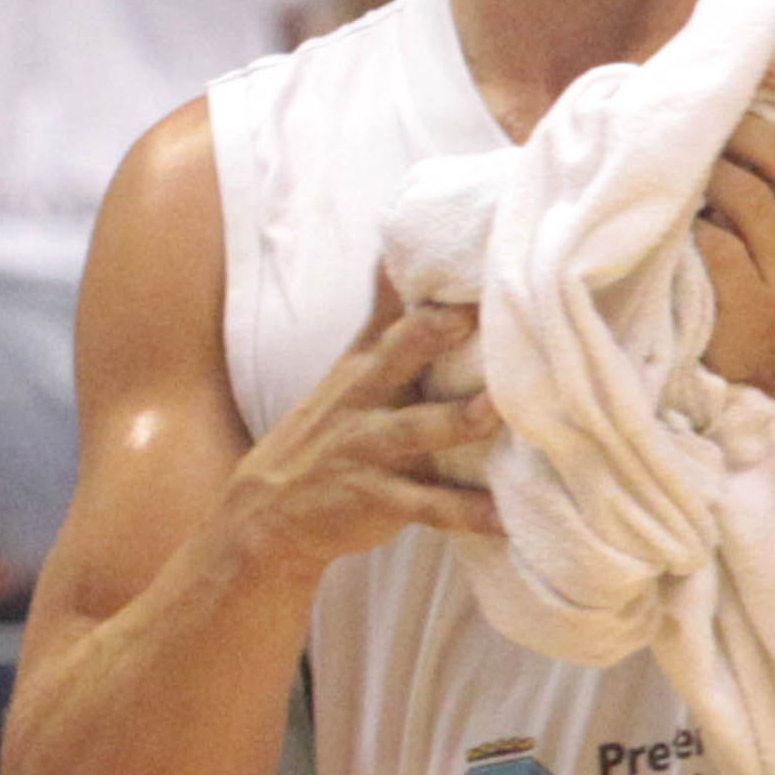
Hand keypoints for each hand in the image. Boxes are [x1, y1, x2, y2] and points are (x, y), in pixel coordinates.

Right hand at [233, 295, 501, 575]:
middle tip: (474, 314)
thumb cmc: (329, 432)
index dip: (434, 298)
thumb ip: (385, 323)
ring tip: (495, 412)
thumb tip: (400, 256)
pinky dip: (468, 514)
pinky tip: (505, 517)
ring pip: (419, 431)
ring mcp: (372, 451)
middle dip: (432, 334)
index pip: (399, 322)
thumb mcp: (349, 374)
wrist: (268, 511)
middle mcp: (367, 401)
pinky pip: (430, 508)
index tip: (478, 267)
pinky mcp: (379, 501)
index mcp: (366, 368)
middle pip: (399, 356)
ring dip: (458, 421)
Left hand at [697, 51, 774, 390]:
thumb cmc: (771, 265)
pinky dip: (684, 224)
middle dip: (732, 125)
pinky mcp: (751, 307)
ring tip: (677, 171)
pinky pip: (711, 244)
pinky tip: (669, 220)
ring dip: (701, 173)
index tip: (771, 55)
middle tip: (695, 120)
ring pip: (744, 195)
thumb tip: (728, 75)